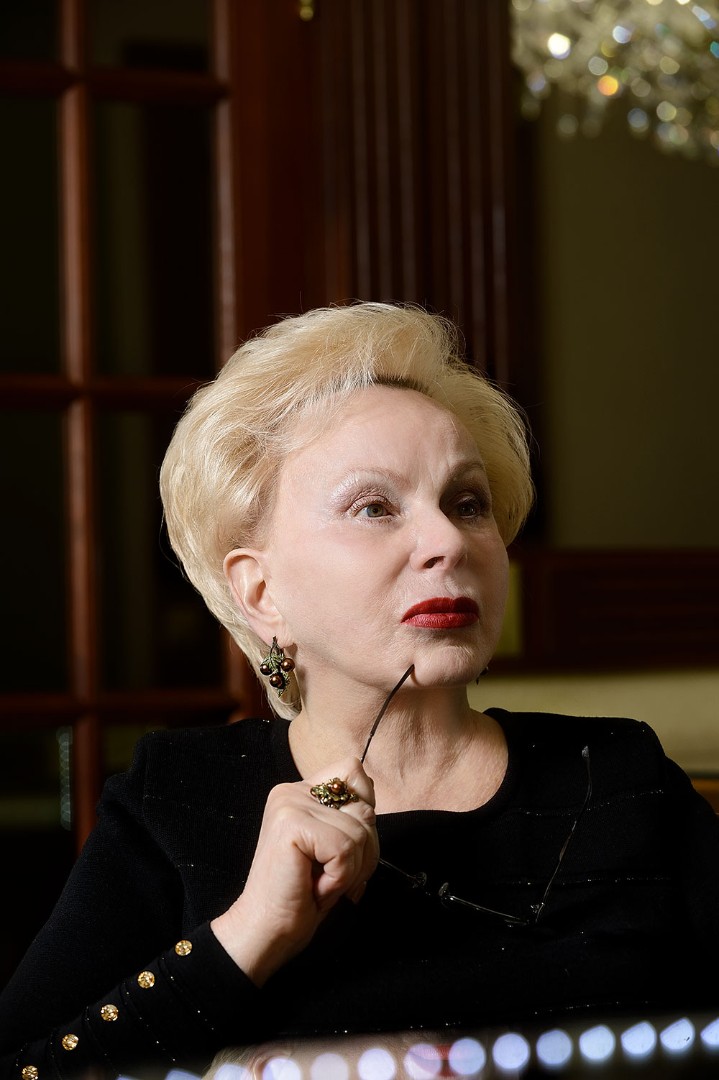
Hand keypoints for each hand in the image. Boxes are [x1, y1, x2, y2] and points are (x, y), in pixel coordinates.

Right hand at [211, 757, 377, 985]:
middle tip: (329, 875)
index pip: (353, 772)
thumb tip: (369, 792)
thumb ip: (352, 815)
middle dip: (362, 853)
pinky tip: (314, 887)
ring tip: (319, 882)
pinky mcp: (291, 825)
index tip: (341, 847)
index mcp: (302, 791)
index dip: (362, 811)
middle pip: (364, 807)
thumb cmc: (305, 894)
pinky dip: (339, 878)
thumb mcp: (337, 847)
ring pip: (359, 832)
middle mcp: (293, 791)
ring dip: (350, 871)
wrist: (268, 929)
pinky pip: (345, 849)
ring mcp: (290, 805)